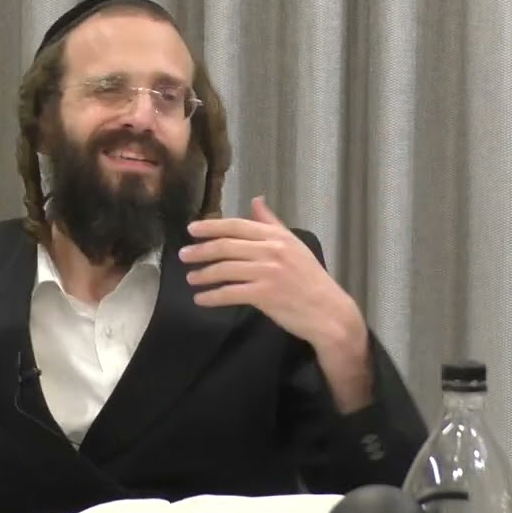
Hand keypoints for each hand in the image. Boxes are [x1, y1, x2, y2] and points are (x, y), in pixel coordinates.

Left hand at [182, 196, 371, 410]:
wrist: (328, 312)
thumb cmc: (310, 279)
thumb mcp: (294, 245)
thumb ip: (271, 224)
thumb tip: (256, 200)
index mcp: (277, 236)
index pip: (237, 226)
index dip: (211, 226)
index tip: (191, 229)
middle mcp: (271, 250)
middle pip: (226, 246)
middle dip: (200, 250)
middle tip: (183, 255)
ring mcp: (268, 272)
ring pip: (225, 269)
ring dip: (203, 274)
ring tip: (191, 279)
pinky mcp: (264, 294)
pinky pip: (230, 293)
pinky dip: (212, 296)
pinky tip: (201, 299)